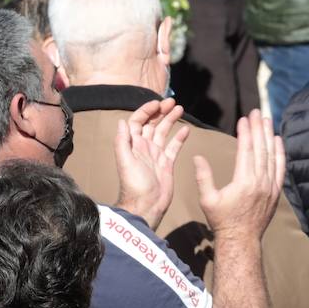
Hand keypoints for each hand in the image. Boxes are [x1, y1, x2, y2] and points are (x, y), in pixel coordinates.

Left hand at [113, 98, 189, 229]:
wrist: (146, 205)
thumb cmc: (134, 185)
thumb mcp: (125, 161)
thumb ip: (122, 141)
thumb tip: (121, 121)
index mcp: (133, 144)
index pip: (138, 121)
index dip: (146, 110)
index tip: (158, 103)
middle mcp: (144, 147)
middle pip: (152, 123)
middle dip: (161, 111)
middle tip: (173, 102)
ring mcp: (156, 155)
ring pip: (163, 132)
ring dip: (170, 120)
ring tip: (180, 109)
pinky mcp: (167, 164)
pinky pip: (173, 147)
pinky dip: (179, 137)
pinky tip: (186, 129)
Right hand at [193, 109, 282, 242]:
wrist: (241, 240)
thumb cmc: (221, 220)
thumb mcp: (207, 200)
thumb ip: (203, 177)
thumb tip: (198, 157)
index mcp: (244, 182)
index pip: (246, 150)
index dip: (245, 132)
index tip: (243, 118)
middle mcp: (260, 182)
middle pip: (260, 148)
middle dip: (259, 128)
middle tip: (257, 111)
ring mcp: (270, 187)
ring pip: (271, 155)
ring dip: (269, 136)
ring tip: (267, 120)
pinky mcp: (276, 192)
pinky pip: (280, 168)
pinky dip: (279, 153)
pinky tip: (277, 140)